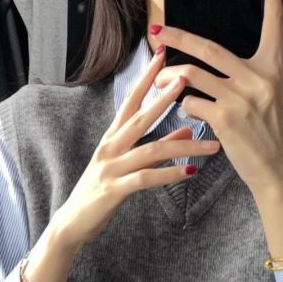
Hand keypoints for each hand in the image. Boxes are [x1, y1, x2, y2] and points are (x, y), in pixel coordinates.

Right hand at [49, 44, 220, 247]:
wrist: (72, 224)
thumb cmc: (100, 192)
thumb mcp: (127, 165)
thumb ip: (155, 147)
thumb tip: (184, 128)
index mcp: (112, 137)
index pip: (130, 101)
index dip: (146, 79)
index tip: (162, 57)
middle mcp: (109, 147)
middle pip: (140, 117)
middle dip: (164, 97)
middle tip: (187, 79)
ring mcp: (110, 167)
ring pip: (151, 150)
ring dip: (184, 145)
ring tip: (211, 144)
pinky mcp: (113, 190)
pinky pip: (146, 178)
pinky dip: (169, 174)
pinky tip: (190, 172)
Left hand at [156, 0, 282, 198]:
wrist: (275, 169)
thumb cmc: (267, 131)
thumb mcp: (269, 94)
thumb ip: (249, 71)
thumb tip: (212, 55)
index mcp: (273, 67)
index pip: (274, 20)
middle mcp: (260, 77)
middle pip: (210, 46)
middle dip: (178, 38)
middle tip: (157, 31)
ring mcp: (242, 96)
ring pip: (193, 75)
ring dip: (172, 80)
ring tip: (163, 82)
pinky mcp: (226, 117)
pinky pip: (191, 102)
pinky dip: (184, 107)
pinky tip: (190, 114)